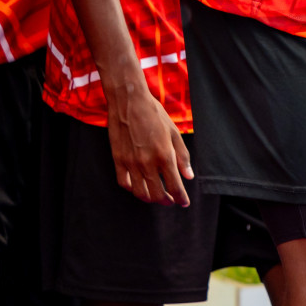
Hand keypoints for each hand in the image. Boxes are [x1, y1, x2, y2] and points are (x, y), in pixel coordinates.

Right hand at [106, 87, 193, 205]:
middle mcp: (147, 162)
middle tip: (171, 201)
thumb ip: (182, 156)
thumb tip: (188, 176)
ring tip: (156, 196)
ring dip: (150, 198)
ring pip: (140, 192)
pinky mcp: (118, 160)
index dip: (180, 198)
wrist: (129, 102)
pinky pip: (124, 182)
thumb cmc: (155, 114)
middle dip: (167, 201)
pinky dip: (132, 189)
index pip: (174, 186)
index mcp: (164, 155)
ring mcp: (130, 163)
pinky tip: (138, 187)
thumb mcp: (174, 132)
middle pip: (157, 193)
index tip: (184, 203)